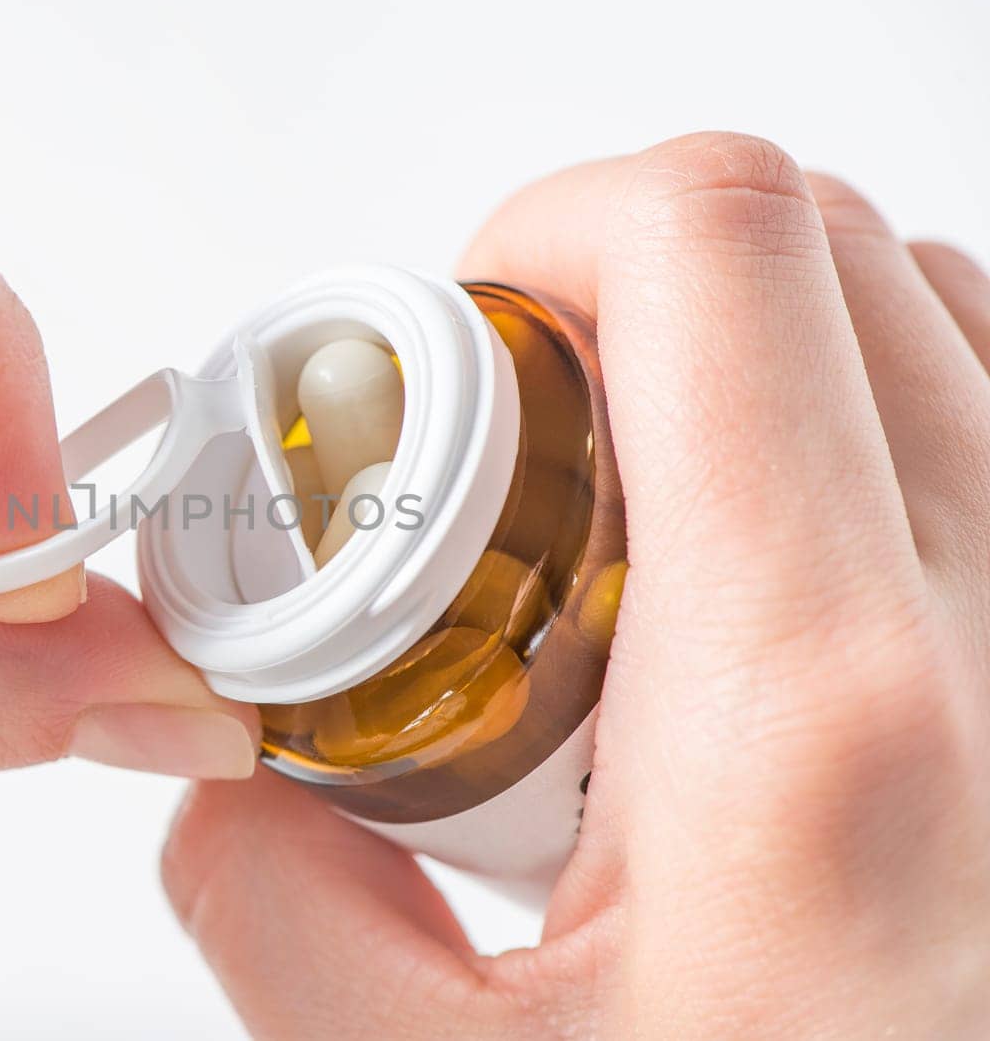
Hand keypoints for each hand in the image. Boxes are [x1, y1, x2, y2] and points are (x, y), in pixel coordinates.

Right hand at [163, 133, 989, 1038]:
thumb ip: (278, 910)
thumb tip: (220, 790)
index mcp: (818, 707)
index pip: (712, 250)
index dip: (546, 229)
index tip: (455, 341)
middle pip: (811, 248)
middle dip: (613, 292)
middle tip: (513, 446)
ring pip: (928, 311)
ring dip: (748, 347)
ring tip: (632, 513)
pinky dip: (870, 414)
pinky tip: (760, 561)